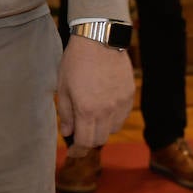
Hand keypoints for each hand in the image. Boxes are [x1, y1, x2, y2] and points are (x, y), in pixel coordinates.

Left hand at [56, 35, 133, 150]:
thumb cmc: (76, 61)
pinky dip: (113, 118)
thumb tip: (67, 133)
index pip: (85, 142)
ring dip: (101, 129)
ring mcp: (120, 104)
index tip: (72, 152)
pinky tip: (104, 107)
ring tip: (91, 117)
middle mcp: (106, 110)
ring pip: (112, 129)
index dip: (77, 150)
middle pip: (100, 139)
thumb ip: (65, 113)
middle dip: (88, 140)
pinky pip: (122, 116)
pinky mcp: (129, 95)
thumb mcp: (63, 86)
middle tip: (79, 133)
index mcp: (86, 109)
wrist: (99, 40)